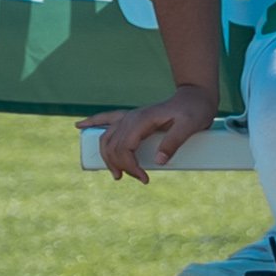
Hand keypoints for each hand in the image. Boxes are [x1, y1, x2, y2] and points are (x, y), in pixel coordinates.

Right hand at [95, 82, 219, 179]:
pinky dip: (93, 121)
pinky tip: (79, 126)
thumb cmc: (195, 110)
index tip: (145, 179)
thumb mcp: (189, 126)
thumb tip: (158, 161)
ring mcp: (129, 116)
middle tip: (140, 179)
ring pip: (107, 138)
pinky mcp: (131, 117)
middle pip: (113, 146)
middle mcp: (131, 117)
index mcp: (142, 120)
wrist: (196, 96)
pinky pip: (107, 118)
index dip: (131, 166)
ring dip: (107, 157)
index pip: (125, 148)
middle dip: (121, 166)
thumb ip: (174, 142)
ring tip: (118, 175)